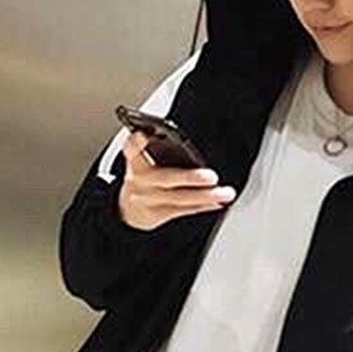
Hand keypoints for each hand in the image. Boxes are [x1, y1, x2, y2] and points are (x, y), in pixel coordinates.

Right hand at [117, 131, 235, 230]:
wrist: (127, 209)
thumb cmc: (145, 177)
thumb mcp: (142, 161)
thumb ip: (156, 151)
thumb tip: (189, 144)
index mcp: (135, 160)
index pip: (132, 149)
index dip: (135, 143)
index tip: (141, 137)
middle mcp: (139, 180)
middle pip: (166, 178)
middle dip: (191, 178)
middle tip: (212, 176)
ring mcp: (148, 199)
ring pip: (180, 198)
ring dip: (206, 195)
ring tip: (225, 193)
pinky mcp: (156, 214)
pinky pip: (183, 210)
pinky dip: (203, 206)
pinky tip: (217, 203)